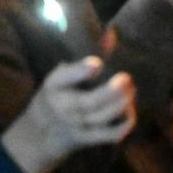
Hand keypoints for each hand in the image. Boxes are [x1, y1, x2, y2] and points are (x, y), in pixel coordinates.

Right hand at [2, 56, 135, 172]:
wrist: (42, 130)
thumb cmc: (57, 94)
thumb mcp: (61, 75)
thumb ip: (87, 57)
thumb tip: (112, 34)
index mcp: (53, 85)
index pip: (62, 79)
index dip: (81, 71)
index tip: (97, 63)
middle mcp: (63, 107)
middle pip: (91, 101)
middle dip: (113, 90)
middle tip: (126, 78)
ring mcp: (77, 125)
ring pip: (104, 116)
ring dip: (122, 103)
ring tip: (130, 91)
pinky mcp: (89, 138)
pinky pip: (112, 134)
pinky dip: (125, 122)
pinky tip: (129, 109)